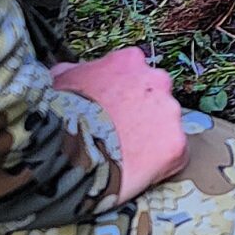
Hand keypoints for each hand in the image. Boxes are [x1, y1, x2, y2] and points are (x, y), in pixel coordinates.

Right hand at [51, 46, 187, 200]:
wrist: (66, 150)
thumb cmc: (59, 115)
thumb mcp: (60, 81)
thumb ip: (72, 72)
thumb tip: (68, 72)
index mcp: (129, 61)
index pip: (135, 73)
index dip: (122, 94)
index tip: (111, 110)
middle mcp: (157, 81)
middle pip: (156, 98)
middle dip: (141, 114)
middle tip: (119, 134)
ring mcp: (169, 113)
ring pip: (166, 126)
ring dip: (151, 138)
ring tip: (125, 156)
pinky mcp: (175, 145)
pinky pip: (173, 156)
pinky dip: (159, 165)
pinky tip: (138, 173)